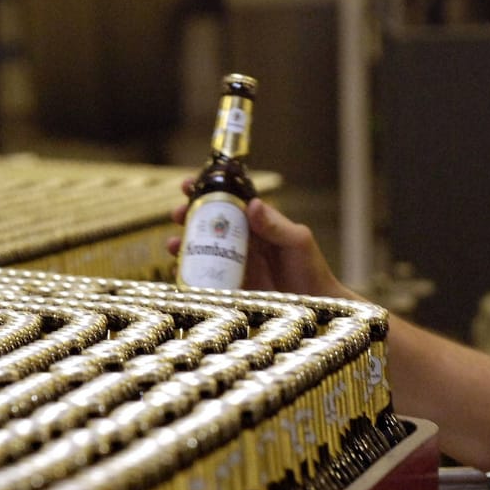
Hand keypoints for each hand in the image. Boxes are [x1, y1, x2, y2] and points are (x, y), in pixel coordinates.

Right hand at [169, 187, 347, 297]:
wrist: (317, 304)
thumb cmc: (311, 269)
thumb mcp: (297, 241)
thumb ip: (276, 225)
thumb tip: (252, 204)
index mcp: (257, 223)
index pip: (229, 200)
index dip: (207, 190)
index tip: (187, 184)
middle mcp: (242, 240)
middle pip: (209, 223)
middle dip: (188, 216)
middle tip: (176, 214)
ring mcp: (235, 263)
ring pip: (202, 248)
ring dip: (183, 244)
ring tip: (172, 245)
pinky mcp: (231, 285)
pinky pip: (205, 276)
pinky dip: (189, 273)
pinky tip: (179, 272)